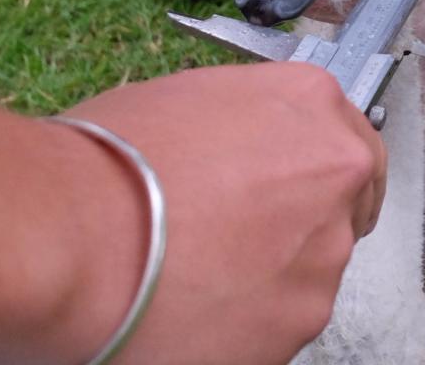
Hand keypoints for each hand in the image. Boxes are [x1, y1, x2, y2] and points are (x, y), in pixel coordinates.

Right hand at [56, 63, 386, 364]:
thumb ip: (244, 125)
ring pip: (312, 269)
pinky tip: (197, 305)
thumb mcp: (186, 101)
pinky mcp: (300, 321)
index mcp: (311, 104)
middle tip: (250, 239)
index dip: (321, 175)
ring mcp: (324, 253)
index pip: (351, 144)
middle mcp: (336, 174)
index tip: (302, 193)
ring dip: (273, 273)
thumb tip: (242, 150)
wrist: (73, 234)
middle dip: (307, 223)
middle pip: (344, 208)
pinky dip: (251, 319)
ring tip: (200, 272)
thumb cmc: (110, 160)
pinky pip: (282, 319)